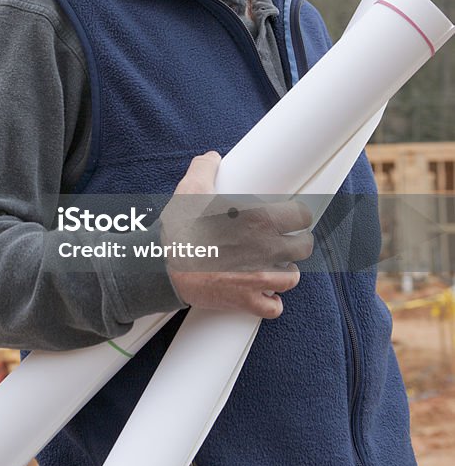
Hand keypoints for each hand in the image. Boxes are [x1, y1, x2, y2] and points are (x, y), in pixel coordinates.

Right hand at [160, 152, 313, 318]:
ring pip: (292, 277)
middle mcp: (265, 249)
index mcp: (258, 219)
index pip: (301, 216)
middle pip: (303, 248)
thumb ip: (205, 167)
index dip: (298, 216)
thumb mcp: (190, 189)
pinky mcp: (247, 301)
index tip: (293, 218)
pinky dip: (271, 301)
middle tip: (286, 241)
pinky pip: (274, 307)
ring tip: (273, 266)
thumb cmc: (179, 229)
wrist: (162, 267)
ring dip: (285, 272)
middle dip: (296, 243)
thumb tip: (213, 158)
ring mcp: (258, 277)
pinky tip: (264, 293)